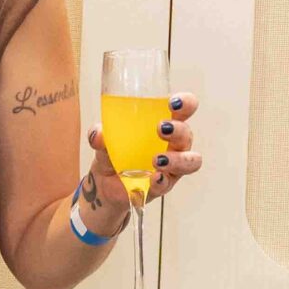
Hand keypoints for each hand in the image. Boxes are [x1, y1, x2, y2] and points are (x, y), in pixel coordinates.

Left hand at [83, 89, 200, 216]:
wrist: (104, 185)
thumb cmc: (112, 154)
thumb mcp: (102, 142)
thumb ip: (99, 136)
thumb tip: (98, 134)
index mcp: (163, 124)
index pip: (184, 109)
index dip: (186, 103)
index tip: (174, 102)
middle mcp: (172, 144)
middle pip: (187, 134)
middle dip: (178, 130)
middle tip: (160, 128)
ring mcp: (171, 166)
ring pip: (190, 161)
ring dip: (178, 159)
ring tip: (157, 159)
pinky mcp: (163, 185)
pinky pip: (169, 183)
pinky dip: (162, 180)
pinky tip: (154, 178)